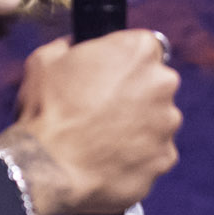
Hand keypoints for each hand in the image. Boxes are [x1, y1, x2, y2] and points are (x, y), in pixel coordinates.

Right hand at [0, 31, 180, 214]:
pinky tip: (111, 160)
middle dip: (136, 94)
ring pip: (158, 120)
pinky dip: (139, 157)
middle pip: (156, 84)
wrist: (48, 167)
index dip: (124, 62)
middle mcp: (162, 83)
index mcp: (138, 50)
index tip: (110, 76)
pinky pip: (155, 153)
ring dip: (138, 127)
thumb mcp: (46, 61)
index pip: (145, 48)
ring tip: (103, 139)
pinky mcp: (165, 157)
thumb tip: (73, 47)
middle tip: (102, 110)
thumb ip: (70, 46)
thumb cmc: (46, 110)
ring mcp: (167, 123)